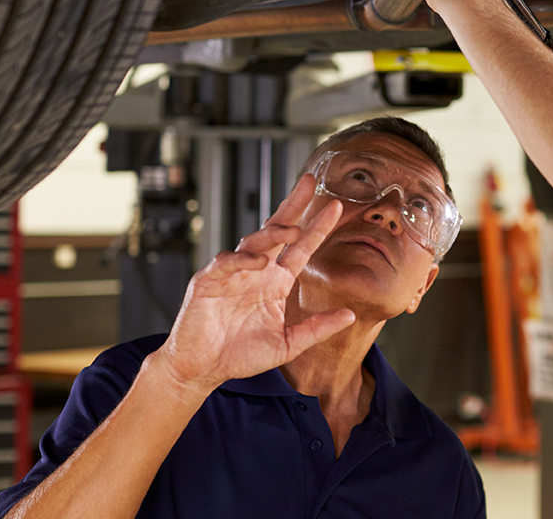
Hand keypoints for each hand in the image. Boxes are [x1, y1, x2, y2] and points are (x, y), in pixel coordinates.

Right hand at [152, 175, 352, 394]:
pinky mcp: (209, 281)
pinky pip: (227, 263)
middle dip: (294, 205)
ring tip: (291, 230)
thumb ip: (317, 329)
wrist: (202, 370)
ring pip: (254, 242)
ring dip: (273, 233)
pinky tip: (259, 262)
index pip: (302, 248)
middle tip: (310, 183)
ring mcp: (233, 273)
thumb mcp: (287, 344)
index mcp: (277, 281)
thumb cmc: (240, 355)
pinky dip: (242, 260)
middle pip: (278, 230)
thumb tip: (350, 316)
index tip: (337, 208)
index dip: (318, 228)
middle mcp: (258, 271)